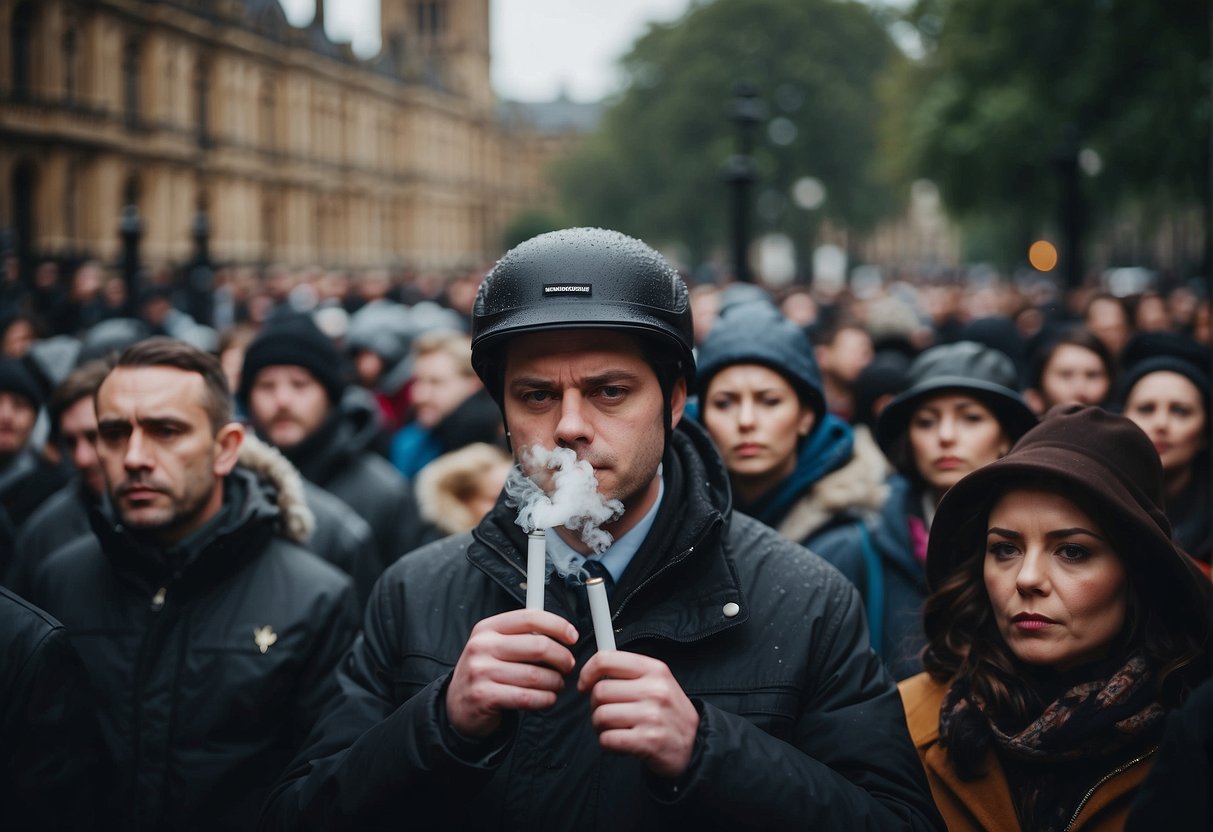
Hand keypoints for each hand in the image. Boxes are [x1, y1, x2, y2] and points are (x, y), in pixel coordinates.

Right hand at [446, 610, 578, 737]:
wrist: (457, 706)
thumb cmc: (486, 673)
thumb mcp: (495, 646)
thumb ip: (522, 636)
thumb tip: (561, 632)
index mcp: (488, 628)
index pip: (530, 617)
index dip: (557, 625)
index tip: (572, 636)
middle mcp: (482, 646)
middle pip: (538, 646)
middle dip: (562, 658)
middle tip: (568, 666)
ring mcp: (481, 671)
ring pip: (536, 675)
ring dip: (555, 682)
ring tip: (557, 684)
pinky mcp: (484, 696)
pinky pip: (527, 697)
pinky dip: (545, 699)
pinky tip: (548, 698)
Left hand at [578, 651, 699, 778]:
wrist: (695, 745)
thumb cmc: (668, 712)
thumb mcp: (658, 682)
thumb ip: (629, 673)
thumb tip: (592, 670)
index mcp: (654, 669)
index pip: (606, 659)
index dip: (587, 672)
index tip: (584, 685)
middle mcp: (654, 689)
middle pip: (600, 691)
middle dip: (595, 706)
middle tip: (606, 714)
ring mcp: (652, 715)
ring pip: (600, 716)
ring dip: (600, 727)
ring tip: (614, 730)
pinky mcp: (648, 741)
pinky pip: (608, 739)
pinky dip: (607, 744)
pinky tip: (619, 744)